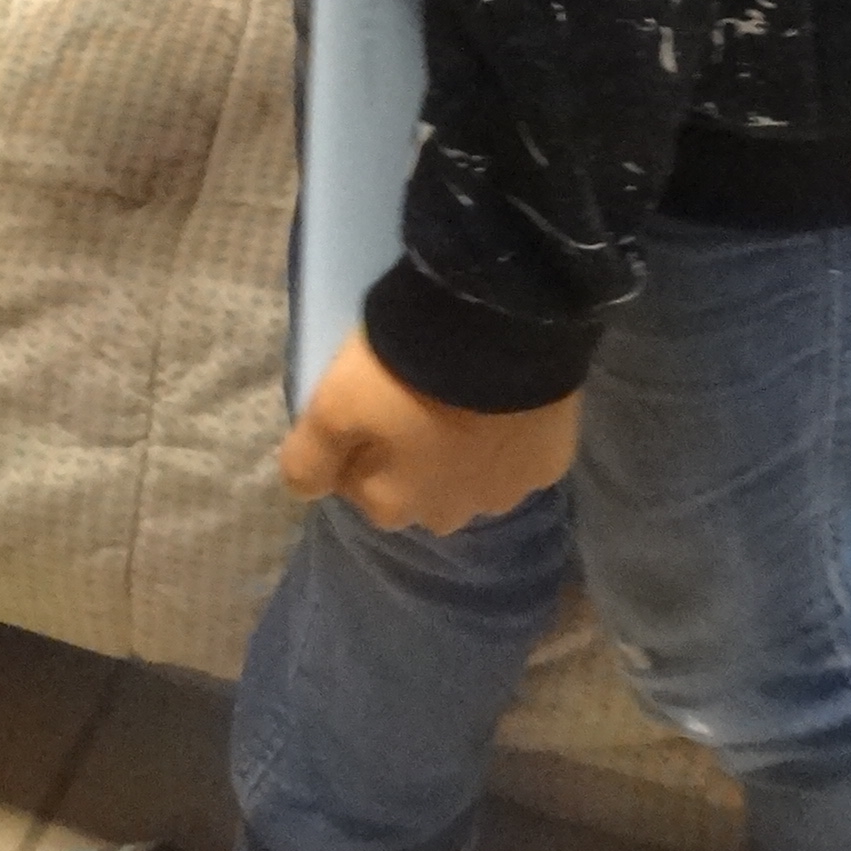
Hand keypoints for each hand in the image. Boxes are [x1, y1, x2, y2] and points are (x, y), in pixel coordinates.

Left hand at [279, 333, 579, 535]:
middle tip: (412, 398)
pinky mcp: (546, 465)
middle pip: (416, 490)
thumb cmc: (402, 372)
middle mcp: (448, 517)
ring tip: (460, 398)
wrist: (496, 334)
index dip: (356, 444)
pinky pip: (518, 458)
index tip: (364, 405)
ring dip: (462, 452)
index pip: (356, 485)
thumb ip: (309, 458)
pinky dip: (509, 436)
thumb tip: (304, 490)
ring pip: (469, 479)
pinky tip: (503, 401)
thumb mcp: (333, 406)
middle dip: (411, 457)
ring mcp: (503, 494)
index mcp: (392, 508)